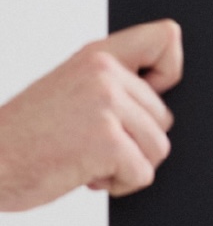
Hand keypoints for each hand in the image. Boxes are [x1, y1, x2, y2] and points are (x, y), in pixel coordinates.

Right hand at [0, 18, 183, 211]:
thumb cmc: (28, 135)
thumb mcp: (72, 90)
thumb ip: (114, 83)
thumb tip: (164, 87)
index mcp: (97, 56)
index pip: (165, 39)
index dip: (170, 73)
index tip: (153, 92)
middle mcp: (104, 73)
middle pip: (164, 118)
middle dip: (135, 142)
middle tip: (91, 143)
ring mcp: (106, 104)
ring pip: (158, 149)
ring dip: (127, 166)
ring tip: (87, 157)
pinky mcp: (108, 141)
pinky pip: (143, 173)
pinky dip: (119, 185)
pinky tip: (85, 174)